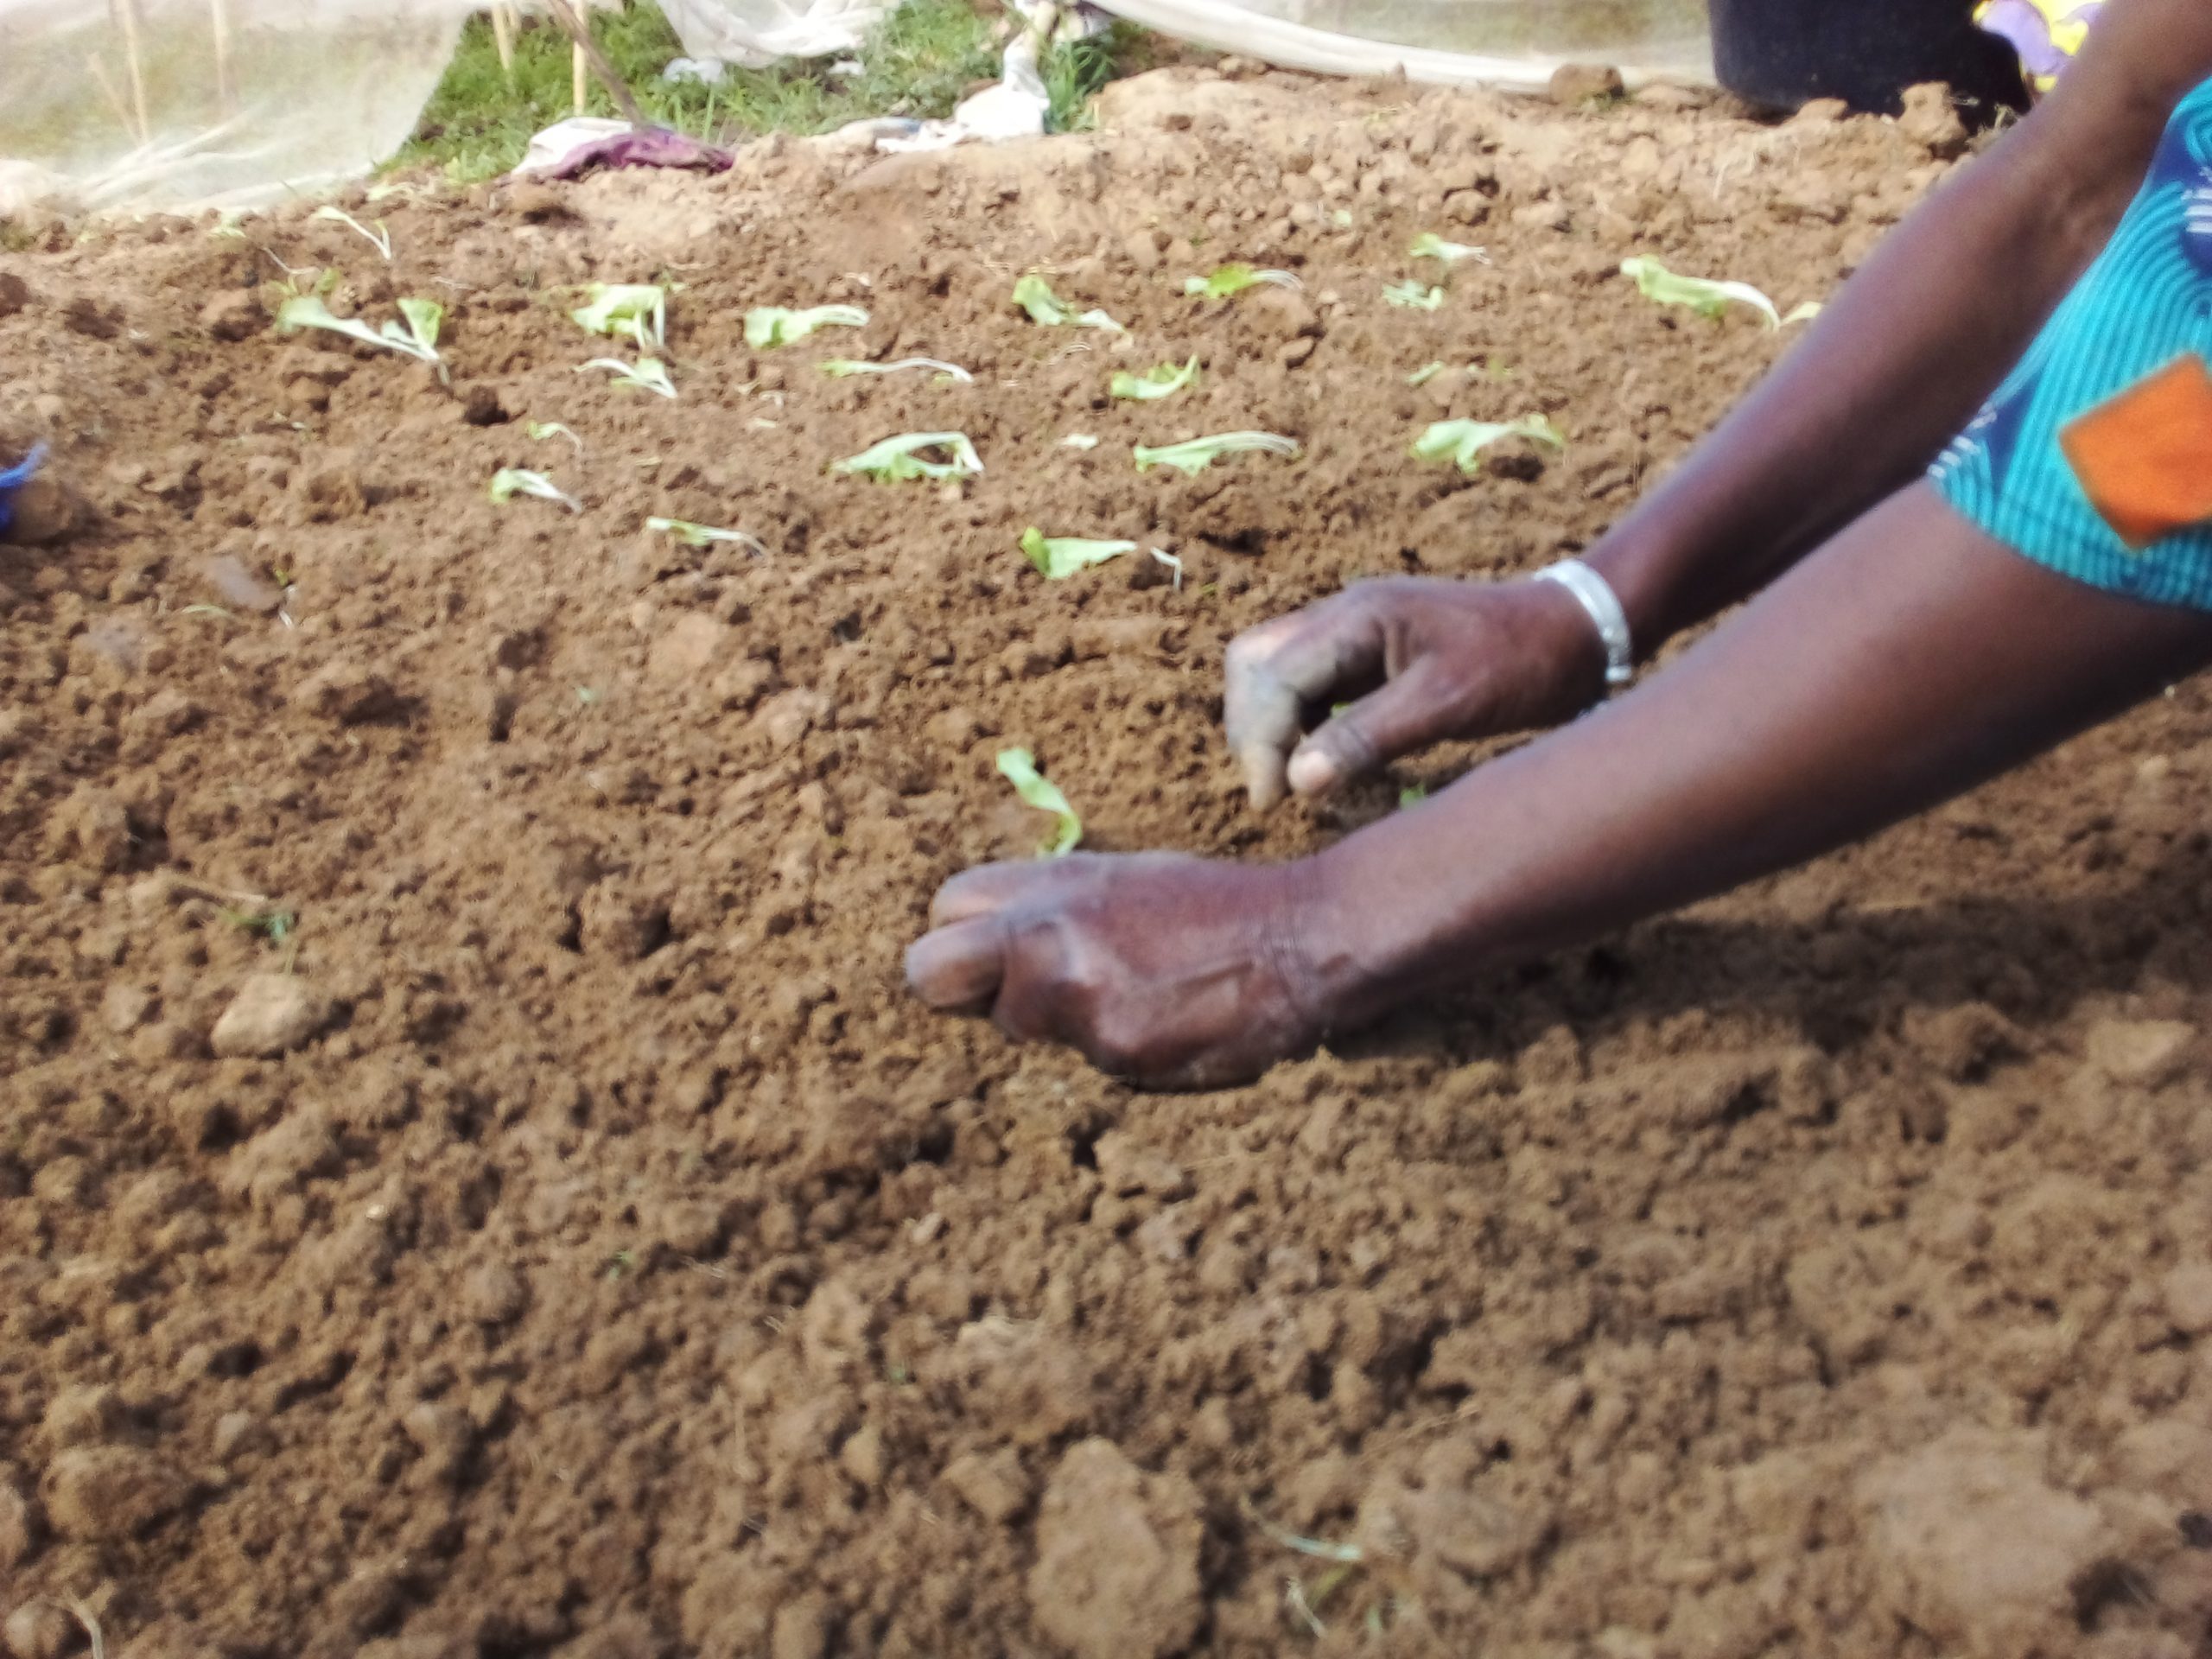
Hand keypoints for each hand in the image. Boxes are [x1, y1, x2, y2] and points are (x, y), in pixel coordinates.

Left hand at [904, 852, 1337, 1088]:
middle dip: (959, 989)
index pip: (944, 912)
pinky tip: (1164, 1023)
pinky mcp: (1115, 1052)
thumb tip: (991, 943)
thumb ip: (1049, 906)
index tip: (992, 951)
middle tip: (1012, 992)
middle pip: (931, 975)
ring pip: (1018, 1029)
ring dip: (1056, 1022)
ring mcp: (1076, 1000)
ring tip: (1130, 997)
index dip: (963, 936)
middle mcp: (1047, 937)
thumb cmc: (1216, 906)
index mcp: (1049, 884)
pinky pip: (1085, 1062)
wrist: (1300, 940)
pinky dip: (1114, 1049)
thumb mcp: (1124, 877)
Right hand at [1225, 575, 1606, 808]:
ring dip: (1270, 723)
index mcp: (1357, 617)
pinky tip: (1322, 757)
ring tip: (1291, 779)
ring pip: (1274, 669)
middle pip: (1254, 662)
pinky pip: (1307, 680)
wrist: (1575, 630)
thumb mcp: (1448, 704)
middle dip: (1251, 727)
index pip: (1272, 675)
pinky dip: (1298, 719)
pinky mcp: (1368, 651)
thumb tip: (1298, 779)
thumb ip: (1368, 736)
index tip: (1273, 800)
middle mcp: (1344, 614)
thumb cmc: (1521, 663)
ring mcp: (1354, 630)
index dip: (1260, 742)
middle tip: (1274, 790)